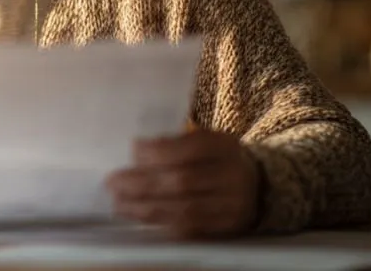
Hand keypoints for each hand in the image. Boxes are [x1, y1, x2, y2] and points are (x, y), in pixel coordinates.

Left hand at [106, 129, 261, 237]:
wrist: (257, 186)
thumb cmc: (216, 158)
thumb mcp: (203, 140)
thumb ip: (174, 144)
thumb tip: (136, 151)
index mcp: (224, 146)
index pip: (189, 148)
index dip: (157, 152)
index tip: (131, 151)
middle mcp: (231, 175)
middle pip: (182, 181)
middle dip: (141, 183)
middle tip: (113, 183)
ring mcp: (231, 205)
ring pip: (183, 209)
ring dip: (144, 207)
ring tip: (119, 203)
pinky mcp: (226, 227)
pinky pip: (190, 228)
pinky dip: (161, 222)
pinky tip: (140, 217)